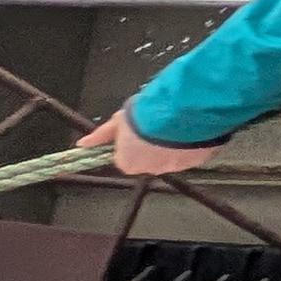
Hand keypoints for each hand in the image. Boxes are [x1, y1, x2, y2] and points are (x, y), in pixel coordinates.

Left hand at [81, 107, 219, 177]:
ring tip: (176, 125)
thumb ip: (102, 134)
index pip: (127, 157)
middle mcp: (151, 169)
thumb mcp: (119, 120)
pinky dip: (192, 144)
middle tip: (157, 126)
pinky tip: (191, 129)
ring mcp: (175, 165)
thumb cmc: (147, 116)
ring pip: (173, 157)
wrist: (176, 111)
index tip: (138, 131)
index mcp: (129, 162)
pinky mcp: (197, 159)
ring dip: (174, 146)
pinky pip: (193, 153)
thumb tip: (83, 143)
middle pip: (150, 159)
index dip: (132, 143)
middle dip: (154, 146)